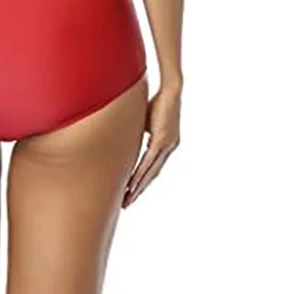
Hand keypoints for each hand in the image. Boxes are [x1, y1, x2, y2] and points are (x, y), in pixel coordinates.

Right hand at [123, 86, 180, 206]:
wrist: (171, 90)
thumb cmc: (156, 100)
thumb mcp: (143, 120)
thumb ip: (137, 132)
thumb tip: (123, 137)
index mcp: (166, 143)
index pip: (152, 166)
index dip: (142, 179)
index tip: (131, 191)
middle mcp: (170, 147)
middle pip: (152, 174)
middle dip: (139, 189)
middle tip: (127, 203)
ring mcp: (168, 146)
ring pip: (151, 172)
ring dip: (139, 186)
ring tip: (128, 198)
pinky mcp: (163, 141)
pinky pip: (150, 162)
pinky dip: (140, 174)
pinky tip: (132, 184)